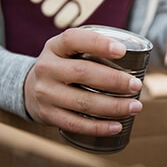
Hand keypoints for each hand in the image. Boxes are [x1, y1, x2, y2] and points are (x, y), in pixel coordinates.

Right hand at [24, 28, 143, 135]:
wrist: (28, 89)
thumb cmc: (62, 67)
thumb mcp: (68, 52)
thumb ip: (92, 50)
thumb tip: (139, 59)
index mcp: (55, 47)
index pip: (74, 39)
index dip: (98, 44)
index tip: (121, 51)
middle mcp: (47, 68)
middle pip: (83, 73)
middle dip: (114, 80)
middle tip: (136, 85)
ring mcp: (45, 93)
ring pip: (82, 102)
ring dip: (113, 106)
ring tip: (134, 107)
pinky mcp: (48, 115)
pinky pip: (75, 124)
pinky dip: (98, 127)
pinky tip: (117, 126)